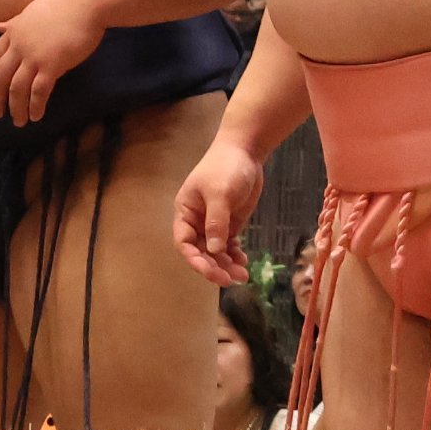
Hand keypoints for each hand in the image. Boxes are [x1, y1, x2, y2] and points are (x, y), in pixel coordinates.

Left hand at [0, 0, 109, 126]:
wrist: (88, 4)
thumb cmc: (66, 4)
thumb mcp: (33, 11)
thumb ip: (15, 23)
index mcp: (15, 32)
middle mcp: (20, 46)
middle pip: (0, 77)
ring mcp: (35, 57)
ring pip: (17, 88)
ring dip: (15, 107)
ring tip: (18, 121)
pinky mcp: (52, 66)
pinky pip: (39, 91)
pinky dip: (35, 106)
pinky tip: (36, 116)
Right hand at [171, 128, 266, 284]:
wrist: (246, 150)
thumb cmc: (226, 167)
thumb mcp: (220, 193)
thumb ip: (216, 222)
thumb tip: (214, 250)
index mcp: (185, 212)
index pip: (184, 242)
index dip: (195, 260)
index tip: (211, 271)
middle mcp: (196, 221)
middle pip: (200, 251)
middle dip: (214, 266)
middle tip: (231, 279)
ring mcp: (213, 223)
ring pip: (215, 251)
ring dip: (226, 264)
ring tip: (242, 275)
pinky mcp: (230, 222)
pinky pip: (228, 245)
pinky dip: (234, 255)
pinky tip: (243, 261)